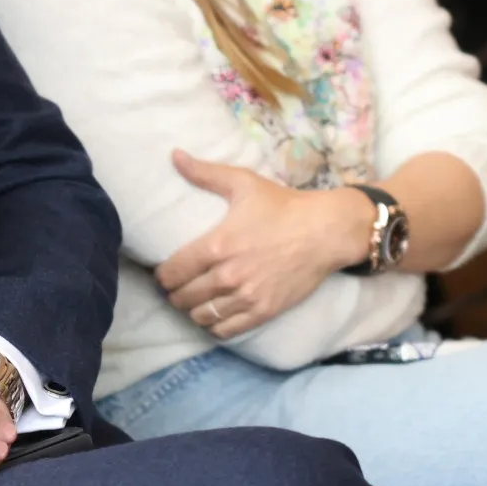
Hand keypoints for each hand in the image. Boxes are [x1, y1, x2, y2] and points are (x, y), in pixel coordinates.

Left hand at [156, 150, 375, 337]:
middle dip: (174, 294)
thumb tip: (174, 155)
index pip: (173, 272)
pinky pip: (227, 330)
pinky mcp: (264, 311)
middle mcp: (229, 275)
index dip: (161, 276)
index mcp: (218, 245)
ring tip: (192, 302)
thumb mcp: (243, 183)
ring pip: (202, 316)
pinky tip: (213, 317)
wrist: (326, 231)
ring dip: (192, 311)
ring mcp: (247, 297)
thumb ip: (205, 173)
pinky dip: (214, 326)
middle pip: (183, 297)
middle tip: (175, 288)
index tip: (162, 273)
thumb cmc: (283, 205)